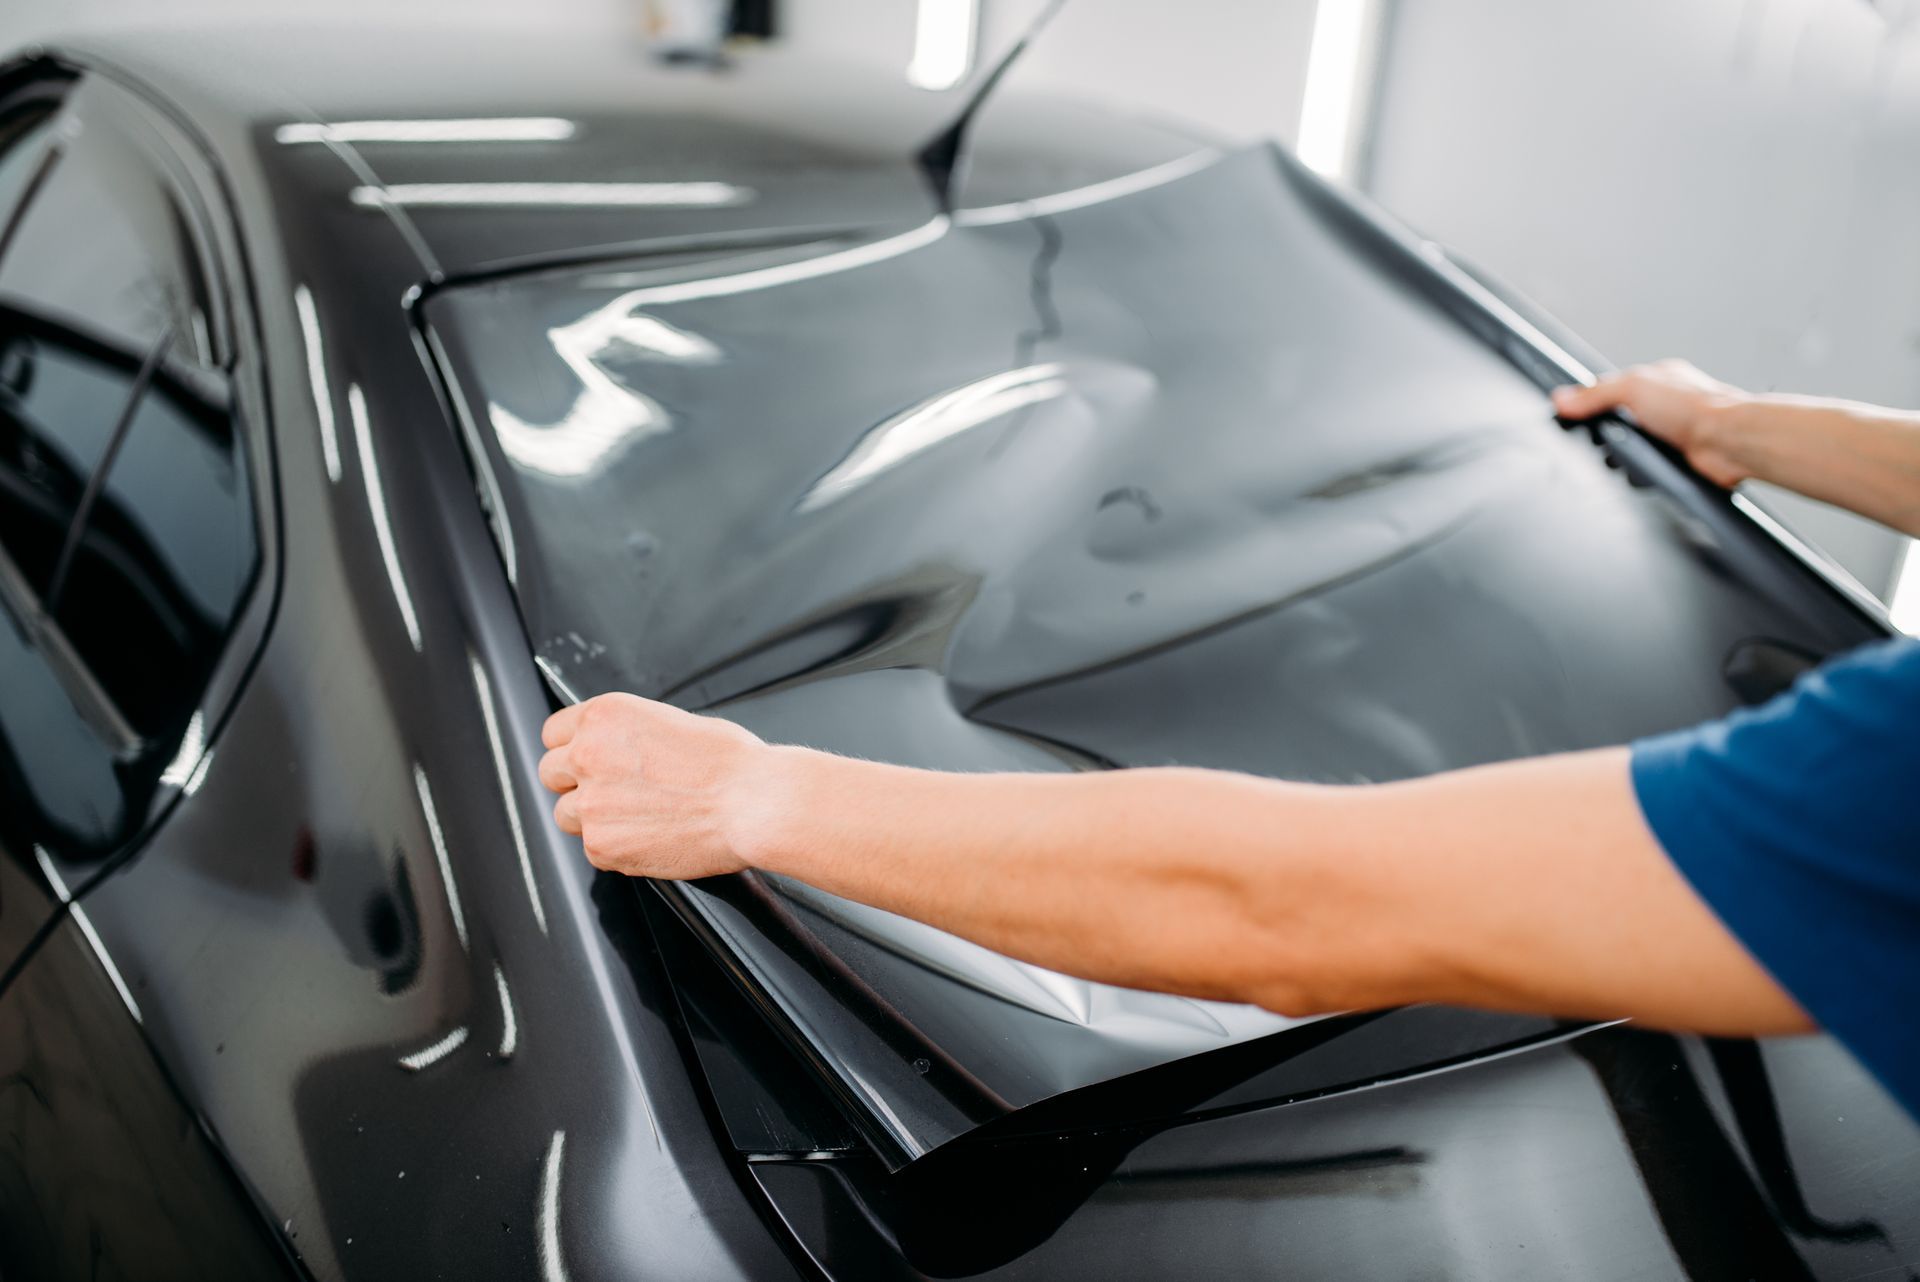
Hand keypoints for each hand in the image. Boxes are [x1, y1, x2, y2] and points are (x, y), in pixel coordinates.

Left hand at [539, 693, 768, 879]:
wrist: (753, 803)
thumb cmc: (730, 763)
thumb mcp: (673, 723)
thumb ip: (629, 736)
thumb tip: (620, 751)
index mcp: (605, 717)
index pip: (553, 733)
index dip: (572, 749)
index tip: (584, 760)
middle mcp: (589, 755)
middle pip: (550, 774)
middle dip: (576, 784)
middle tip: (612, 792)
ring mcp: (591, 803)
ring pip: (566, 815)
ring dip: (594, 818)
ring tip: (638, 817)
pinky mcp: (602, 845)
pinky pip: (593, 849)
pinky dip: (617, 847)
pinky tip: (651, 836)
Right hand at [1551, 359, 1750, 486]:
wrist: (1728, 441)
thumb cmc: (1696, 408)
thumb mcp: (1632, 388)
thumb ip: (1595, 393)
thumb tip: (1563, 398)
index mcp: (1657, 380)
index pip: (1613, 388)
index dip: (1592, 402)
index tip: (1573, 413)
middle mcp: (1667, 406)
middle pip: (1621, 422)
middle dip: (1608, 435)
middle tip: (1602, 439)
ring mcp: (1673, 434)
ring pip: (1633, 449)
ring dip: (1626, 456)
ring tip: (1626, 455)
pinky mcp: (1678, 461)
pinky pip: (1648, 470)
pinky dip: (1641, 473)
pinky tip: (1644, 468)